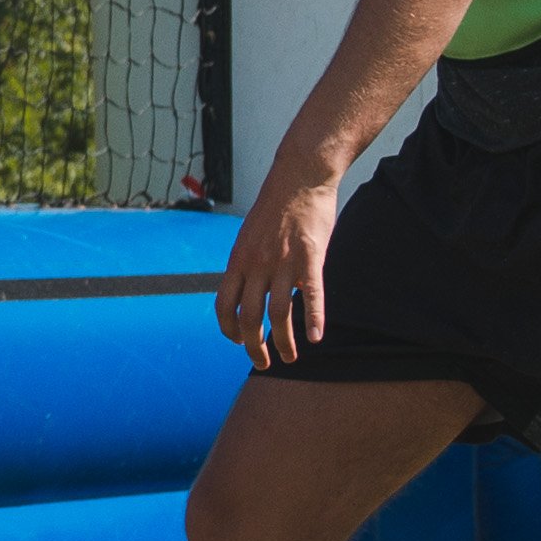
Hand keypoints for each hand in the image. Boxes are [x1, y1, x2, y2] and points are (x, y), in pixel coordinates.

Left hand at [217, 168, 339, 365]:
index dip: (227, 329)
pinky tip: (317, 337)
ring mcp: (283, 262)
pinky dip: (314, 319)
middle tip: (263, 363)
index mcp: (238, 260)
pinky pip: (311, 295)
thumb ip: (248, 263)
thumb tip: (249, 287)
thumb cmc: (277, 207)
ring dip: (283, 342)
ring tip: (291, 358)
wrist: (299, 177)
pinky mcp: (310, 257)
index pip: (223, 305)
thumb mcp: (250, 236)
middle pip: (249, 317)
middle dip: (254, 346)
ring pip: (279, 313)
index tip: (237, 342)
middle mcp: (256, 265)